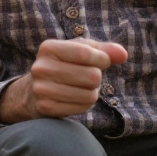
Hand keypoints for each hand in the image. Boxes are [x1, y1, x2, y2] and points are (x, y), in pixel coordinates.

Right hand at [0, 38, 127, 123]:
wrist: (33, 91)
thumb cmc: (64, 65)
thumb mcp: (80, 51)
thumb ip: (104, 50)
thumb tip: (123, 55)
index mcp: (48, 48)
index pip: (86, 53)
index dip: (102, 59)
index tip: (102, 61)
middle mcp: (41, 67)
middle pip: (92, 76)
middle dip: (97, 77)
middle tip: (86, 77)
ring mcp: (41, 89)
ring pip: (90, 94)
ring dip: (92, 92)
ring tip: (80, 88)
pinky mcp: (45, 108)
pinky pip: (82, 108)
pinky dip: (84, 104)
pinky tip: (74, 99)